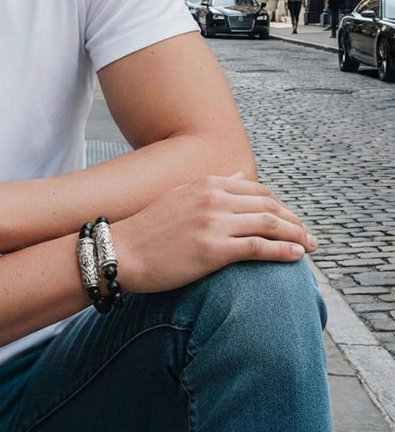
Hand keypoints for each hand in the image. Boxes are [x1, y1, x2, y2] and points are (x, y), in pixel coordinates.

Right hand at [114, 173, 316, 293]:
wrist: (122, 251)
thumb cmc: (148, 229)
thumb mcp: (179, 196)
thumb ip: (212, 186)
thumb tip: (239, 175)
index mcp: (205, 184)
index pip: (257, 190)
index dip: (280, 206)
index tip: (291, 220)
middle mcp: (213, 198)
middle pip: (269, 206)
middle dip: (294, 221)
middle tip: (310, 236)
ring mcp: (214, 223)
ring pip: (269, 224)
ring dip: (297, 236)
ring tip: (311, 247)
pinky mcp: (214, 250)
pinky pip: (259, 248)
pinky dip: (284, 251)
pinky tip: (297, 256)